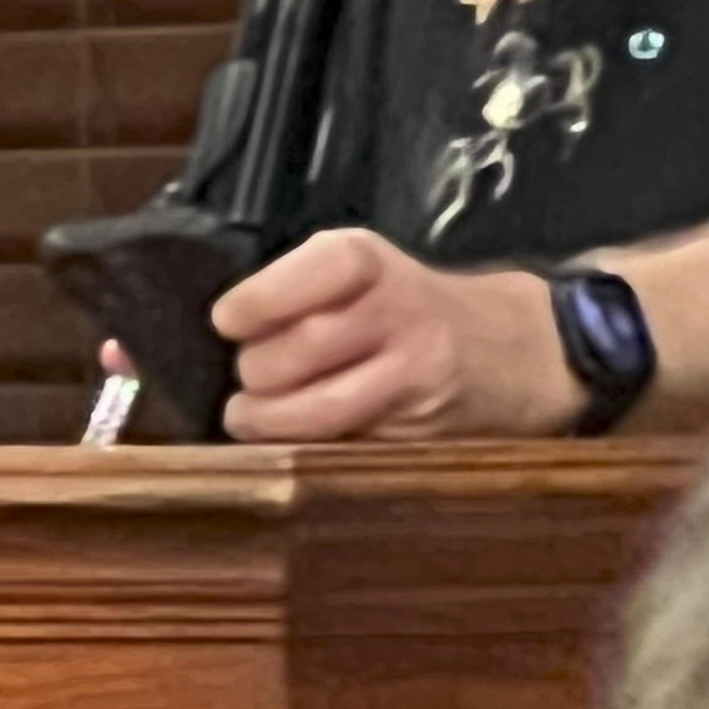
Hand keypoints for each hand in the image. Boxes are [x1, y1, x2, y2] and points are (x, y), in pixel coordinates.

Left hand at [208, 230, 581, 443]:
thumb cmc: (409, 306)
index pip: (308, 275)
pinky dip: (305, 446)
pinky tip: (296, 438)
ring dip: (267, 420)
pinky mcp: (420, 431)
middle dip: (255, 373)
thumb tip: (191, 342)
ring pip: (319, 409)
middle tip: (250, 377)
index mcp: (368, 262)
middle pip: (300, 350)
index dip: (257, 303)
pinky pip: (344, 444)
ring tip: (253, 415)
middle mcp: (396, 312)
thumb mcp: (360, 274)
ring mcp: (414, 375)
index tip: (227, 323)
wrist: (517, 349)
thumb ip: (290, 293)